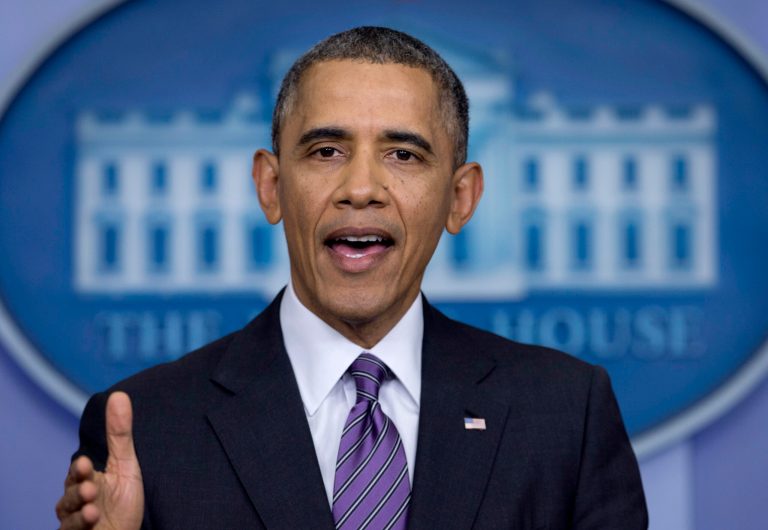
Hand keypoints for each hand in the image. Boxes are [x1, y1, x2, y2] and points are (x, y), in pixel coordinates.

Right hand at [56, 391, 143, 529]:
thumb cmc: (123, 501)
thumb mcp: (126, 466)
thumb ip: (119, 434)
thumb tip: (118, 394)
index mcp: (86, 479)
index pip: (79, 471)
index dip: (80, 469)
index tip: (85, 463)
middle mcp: (77, 499)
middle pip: (71, 492)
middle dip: (78, 490)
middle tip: (90, 489)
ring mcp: (75, 519)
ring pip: (68, 513)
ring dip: (79, 509)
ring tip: (92, 509)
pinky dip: (79, 526)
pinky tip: (91, 520)